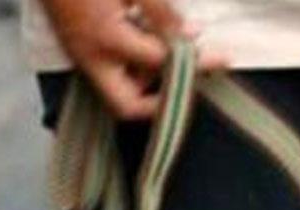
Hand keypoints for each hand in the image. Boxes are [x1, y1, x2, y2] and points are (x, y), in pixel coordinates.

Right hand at [40, 0, 227, 118]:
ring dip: (149, 81)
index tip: (221, 60)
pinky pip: (110, 72)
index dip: (193, 62)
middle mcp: (91, 58)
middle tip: (189, 79)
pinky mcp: (77, 49)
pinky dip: (134, 66)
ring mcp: (81, 56)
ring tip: (174, 54)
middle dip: (160, 102)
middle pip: (128, 105)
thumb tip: (191, 36)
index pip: (160, 64)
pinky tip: (149, 40)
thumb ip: (162, 13)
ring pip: (120, 90)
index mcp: (106, 40)